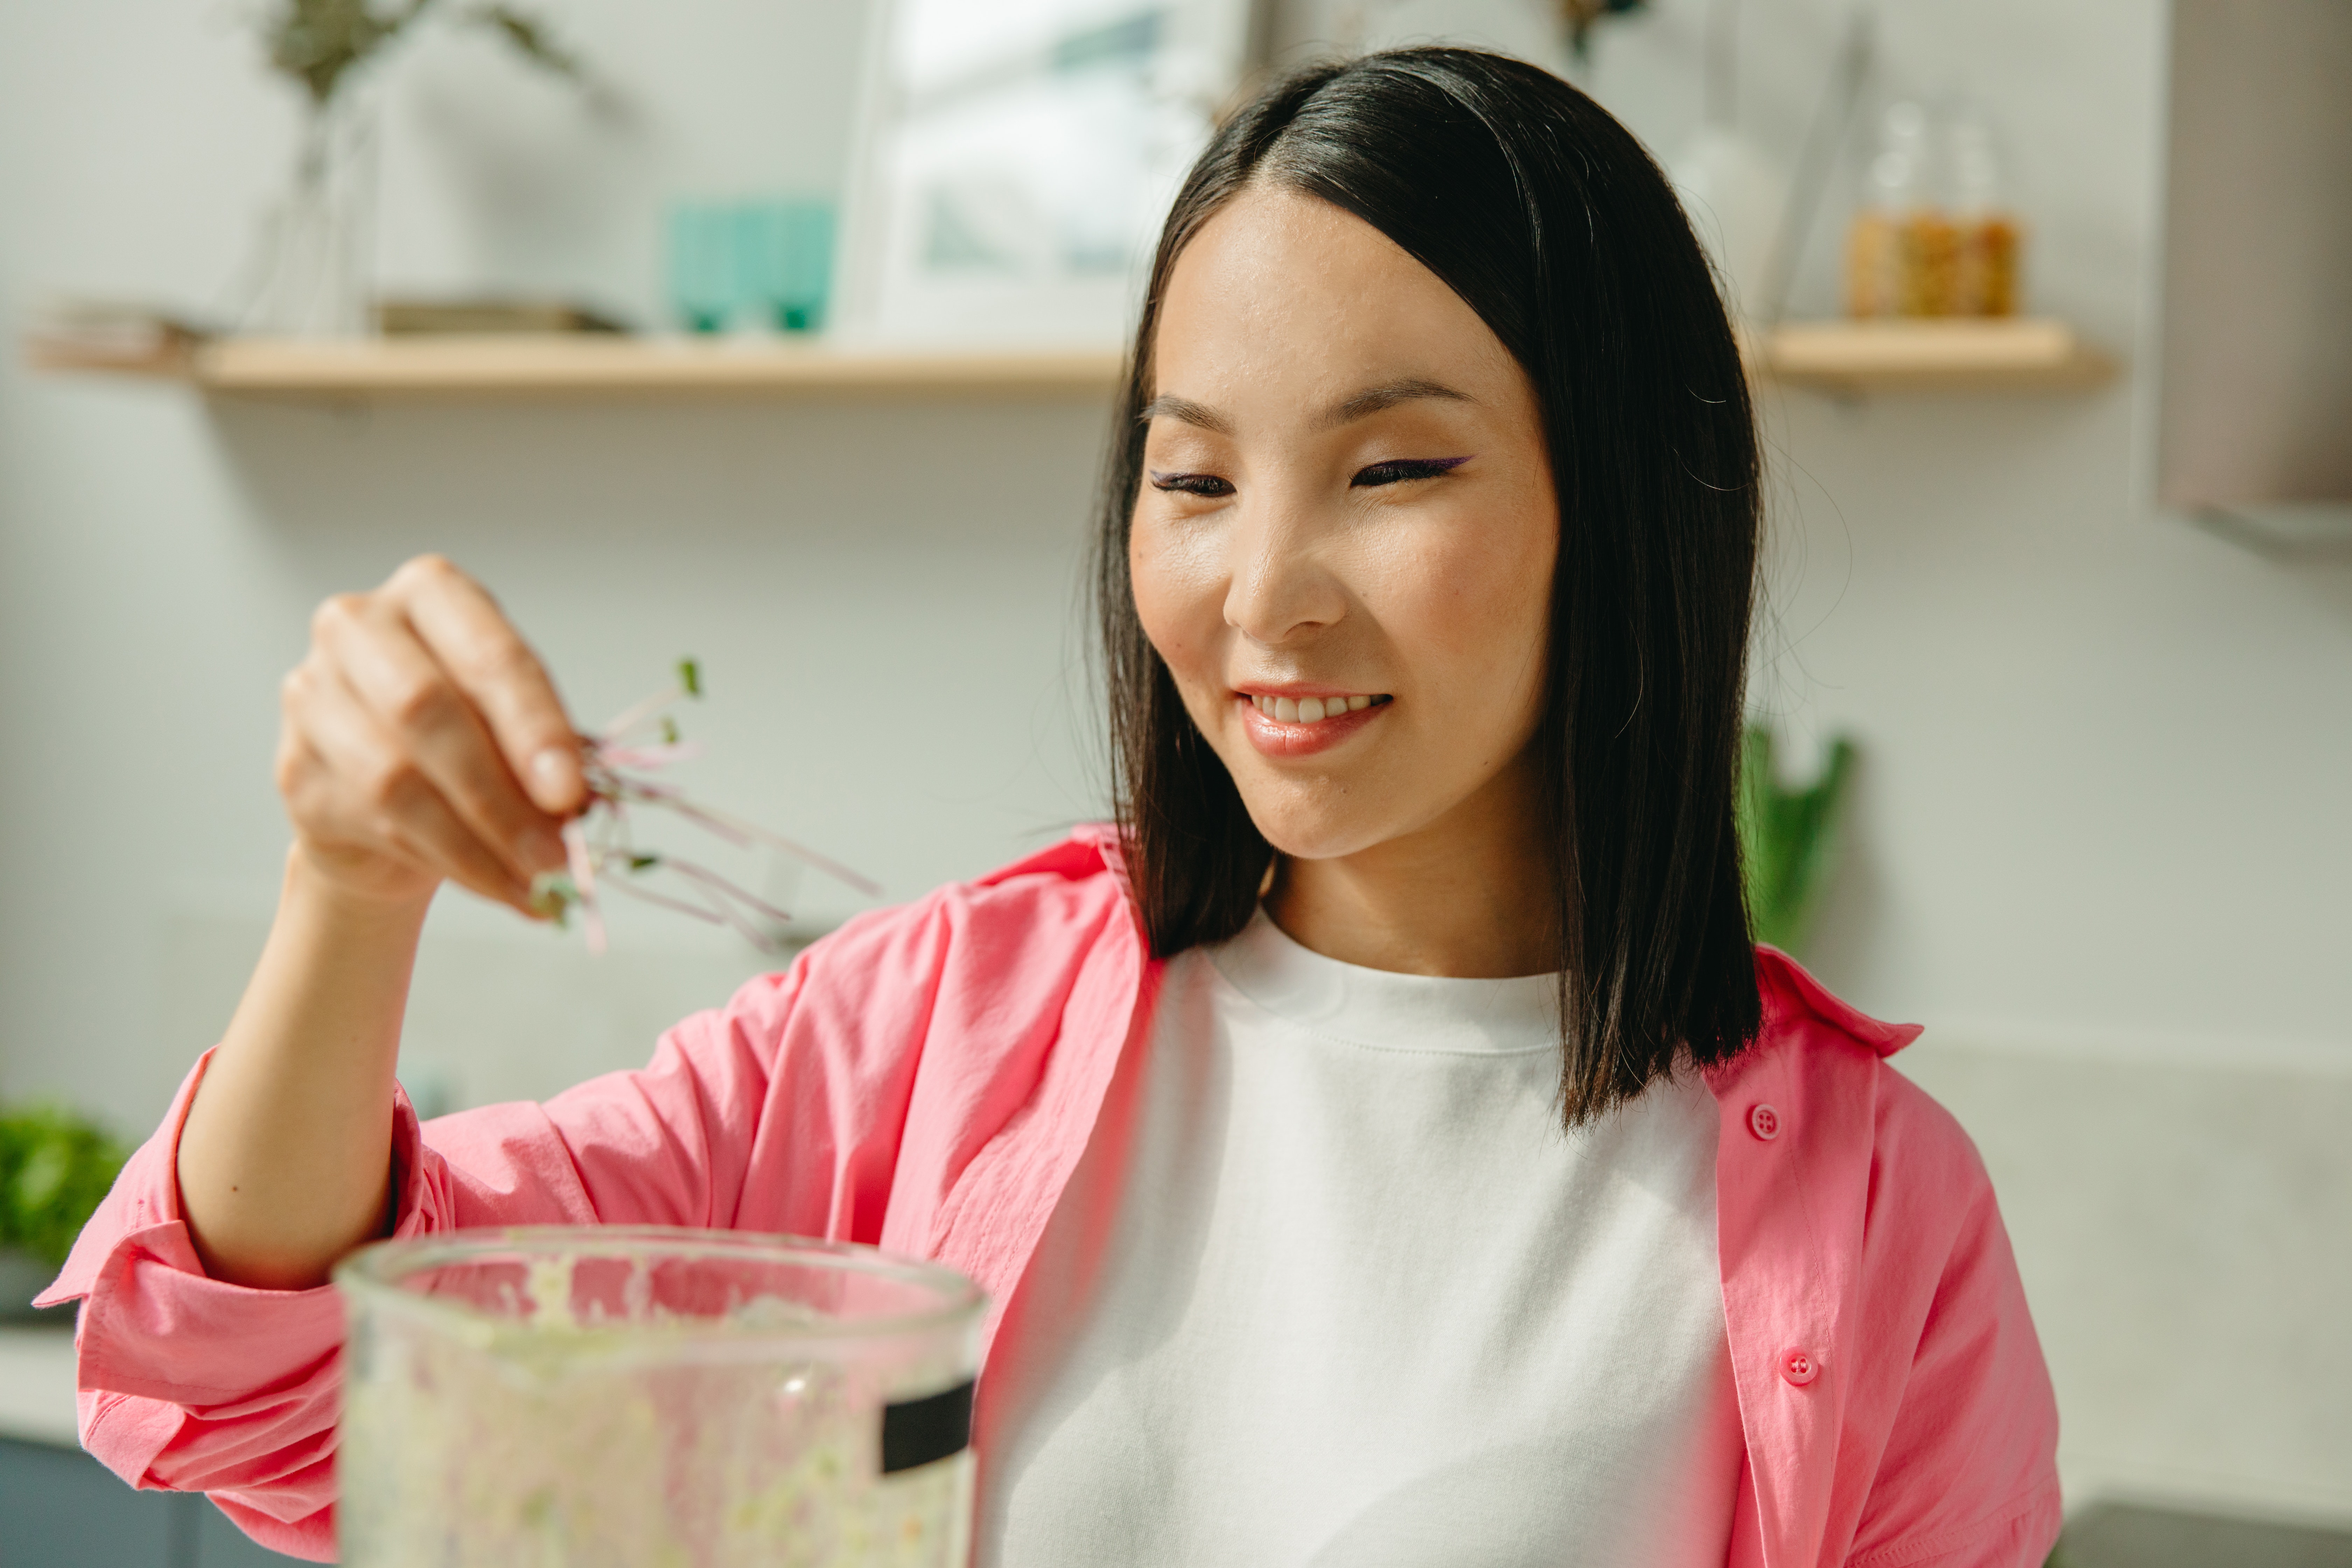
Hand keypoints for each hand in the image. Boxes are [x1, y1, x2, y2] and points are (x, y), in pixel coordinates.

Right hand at [277, 554, 586, 914]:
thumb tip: (571, 813)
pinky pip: (378, 823)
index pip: (488, 652)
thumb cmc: (471, 737)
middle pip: (427, 708)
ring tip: (540, 885)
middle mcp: (357, 626)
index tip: (571, 794)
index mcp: (432, 593)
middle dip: (500, 796)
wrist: (389, 792)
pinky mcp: (296, 767)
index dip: (534, 727)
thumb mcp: (516, 726)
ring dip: (479, 845)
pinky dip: (452, 864)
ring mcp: (313, 694)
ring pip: (396, 778)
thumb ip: (540, 753)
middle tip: (556, 858)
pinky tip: (499, 887)